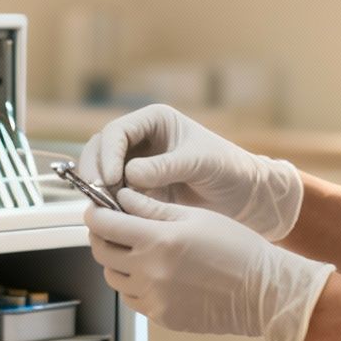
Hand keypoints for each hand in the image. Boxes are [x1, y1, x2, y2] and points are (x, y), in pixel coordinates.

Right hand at [79, 104, 303, 239]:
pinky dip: (109, 205)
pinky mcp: (138, 191)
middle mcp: (141, 141)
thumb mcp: (201, 162)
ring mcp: (137, 166)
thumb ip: (166, 166)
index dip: (108, 154)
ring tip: (105, 210)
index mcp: (155, 121)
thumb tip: (130, 174)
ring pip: (101, 173)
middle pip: (100, 149)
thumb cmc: (230, 170)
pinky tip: (115, 218)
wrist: (247, 198)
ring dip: (98, 190)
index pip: (117, 131)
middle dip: (94, 171)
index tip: (110, 179)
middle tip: (97, 197)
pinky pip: (114, 195)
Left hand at [84, 190, 335, 340]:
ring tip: (136, 250)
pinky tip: (153, 272)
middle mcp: (150, 271)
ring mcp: (154, 298)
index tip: (96, 208)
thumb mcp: (195, 217)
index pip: (105, 224)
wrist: (262, 292)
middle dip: (101, 236)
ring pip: (113, 277)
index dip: (95, 212)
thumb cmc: (237, 248)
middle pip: (101, 252)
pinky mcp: (161, 317)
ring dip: (116, 261)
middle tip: (112, 226)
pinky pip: (132, 298)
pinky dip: (133, 284)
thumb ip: (153, 208)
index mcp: (159, 240)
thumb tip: (122, 197)